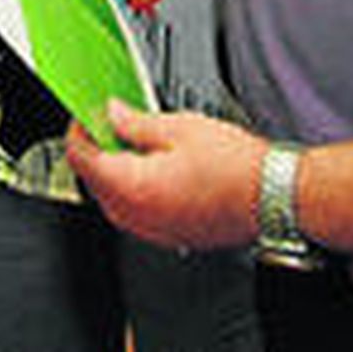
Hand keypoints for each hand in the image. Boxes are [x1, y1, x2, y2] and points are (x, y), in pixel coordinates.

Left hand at [68, 102, 263, 249]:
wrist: (274, 196)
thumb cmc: (235, 165)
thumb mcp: (179, 127)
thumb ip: (136, 122)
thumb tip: (111, 114)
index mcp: (133, 186)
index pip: (82, 160)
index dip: (78, 132)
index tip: (85, 116)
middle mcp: (139, 217)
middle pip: (93, 183)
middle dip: (94, 153)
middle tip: (105, 125)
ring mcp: (156, 232)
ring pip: (112, 203)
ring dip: (111, 174)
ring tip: (129, 144)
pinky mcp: (173, 237)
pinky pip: (136, 216)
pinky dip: (133, 193)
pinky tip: (151, 171)